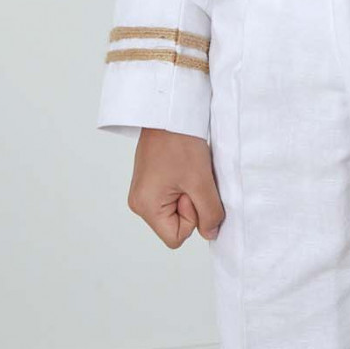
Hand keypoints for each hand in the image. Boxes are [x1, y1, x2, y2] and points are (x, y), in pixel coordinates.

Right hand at [127, 128, 225, 249]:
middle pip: (174, 224)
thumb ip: (209, 213)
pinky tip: (182, 167)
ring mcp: (143, 191)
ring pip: (175, 209)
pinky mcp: (149, 181)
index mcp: (145, 207)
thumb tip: (210, 233)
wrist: (170, 110)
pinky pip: (171, 196)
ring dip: (188, 193)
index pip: (176, 237)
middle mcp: (139, 203)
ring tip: (186, 169)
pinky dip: (183, 185)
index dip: (191, 217)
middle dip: (190, 204)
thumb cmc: (180, 141)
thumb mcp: (201, 181)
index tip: (191, 188)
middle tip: (190, 176)